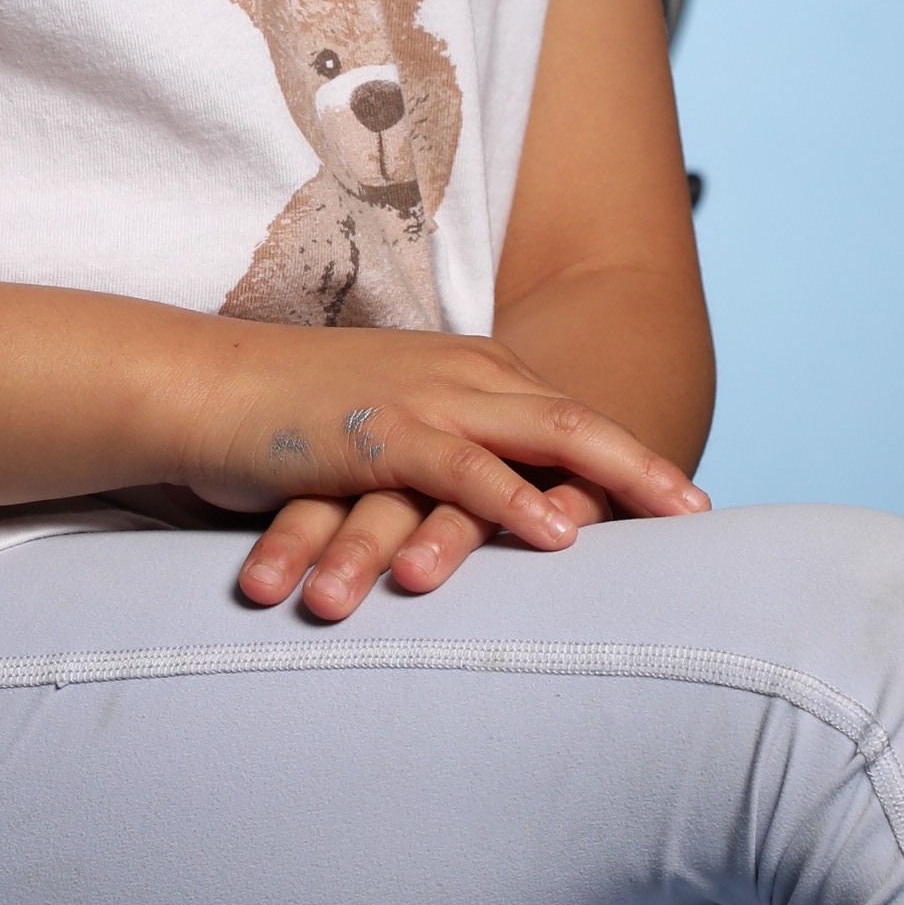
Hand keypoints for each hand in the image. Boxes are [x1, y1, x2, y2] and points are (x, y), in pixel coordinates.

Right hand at [176, 324, 708, 622]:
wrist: (201, 385)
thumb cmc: (288, 417)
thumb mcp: (383, 431)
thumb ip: (439, 460)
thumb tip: (476, 511)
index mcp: (464, 373)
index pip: (565, 417)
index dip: (629, 458)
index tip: (681, 501)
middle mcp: (458, 375)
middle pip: (578, 421)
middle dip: (647, 465)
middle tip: (702, 514)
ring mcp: (424, 397)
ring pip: (544, 433)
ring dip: (615, 476)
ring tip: (671, 519)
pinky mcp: (380, 432)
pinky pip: (465, 466)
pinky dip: (519, 496)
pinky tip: (563, 530)